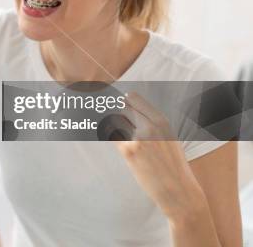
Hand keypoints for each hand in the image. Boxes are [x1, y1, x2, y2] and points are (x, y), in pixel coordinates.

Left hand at [115, 92, 205, 221]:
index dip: (121, 100)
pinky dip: (109, 135)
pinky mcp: (128, 151)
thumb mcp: (168, 136)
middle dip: (114, 112)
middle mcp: (150, 126)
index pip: (132, 97)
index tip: (113, 101)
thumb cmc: (172, 165)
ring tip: (112, 130)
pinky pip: (112, 136)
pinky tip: (113, 139)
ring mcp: (138, 138)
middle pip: (120, 107)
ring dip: (111, 125)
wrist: (178, 189)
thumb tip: (128, 109)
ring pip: (113, 121)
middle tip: (109, 117)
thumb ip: (151, 122)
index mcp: (161, 120)